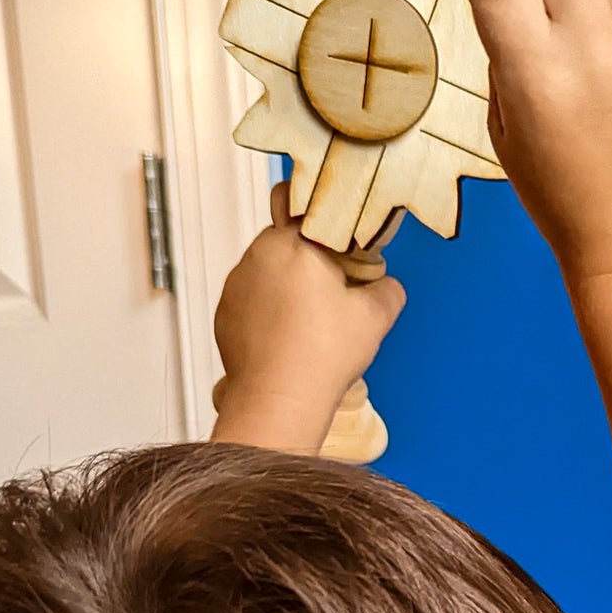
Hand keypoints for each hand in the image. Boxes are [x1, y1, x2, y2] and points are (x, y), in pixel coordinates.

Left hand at [211, 182, 405, 453]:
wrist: (279, 401)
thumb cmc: (324, 353)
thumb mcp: (376, 317)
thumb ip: (388, 289)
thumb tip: (385, 286)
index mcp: (292, 242)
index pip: (308, 211)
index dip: (330, 229)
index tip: (345, 252)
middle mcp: (256, 255)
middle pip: (288, 243)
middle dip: (310, 261)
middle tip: (335, 294)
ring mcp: (234, 286)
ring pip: (268, 273)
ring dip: (287, 288)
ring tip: (310, 324)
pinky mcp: (224, 315)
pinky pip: (251, 302)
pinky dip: (268, 314)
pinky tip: (288, 340)